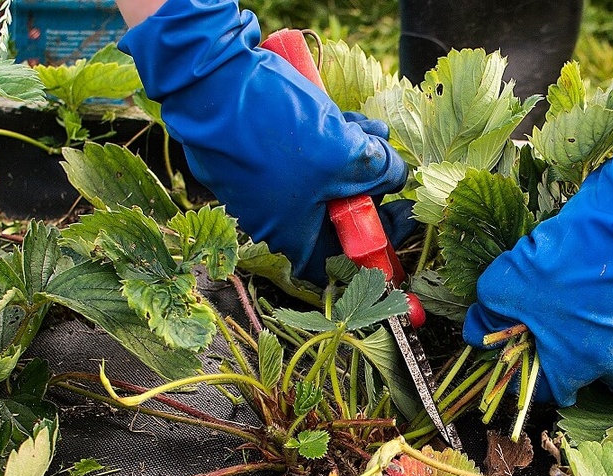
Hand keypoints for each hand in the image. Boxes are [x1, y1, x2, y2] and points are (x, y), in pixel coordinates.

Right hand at [118, 0, 410, 283]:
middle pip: (335, 214)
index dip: (376, 243)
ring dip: (355, 157)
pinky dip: (330, 140)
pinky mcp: (257, 151)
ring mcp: (263, 181)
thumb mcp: (345, 154)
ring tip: (378, 132)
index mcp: (290, 233)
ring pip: (323, 177)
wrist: (212, 79)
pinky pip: (304, 155)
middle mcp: (273, 214)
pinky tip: (353, 120)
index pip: (340, 259)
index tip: (401, 218)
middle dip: (370, 187)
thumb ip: (379, 171)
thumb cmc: (276, 130)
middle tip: (393, 165)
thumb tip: (395, 174)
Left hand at [462, 37, 612, 406]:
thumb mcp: (515, 273)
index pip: (547, 388)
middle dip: (587, 357)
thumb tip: (475, 331)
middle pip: (597, 379)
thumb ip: (492, 307)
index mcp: (574, 361)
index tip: (537, 350)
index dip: (537, 369)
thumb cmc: (584, 245)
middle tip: (586, 320)